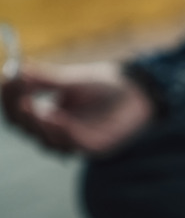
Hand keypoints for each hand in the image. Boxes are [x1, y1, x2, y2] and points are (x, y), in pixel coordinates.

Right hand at [1, 62, 154, 155]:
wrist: (138, 91)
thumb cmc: (105, 86)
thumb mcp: (70, 79)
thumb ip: (44, 79)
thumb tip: (16, 70)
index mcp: (48, 116)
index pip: (19, 114)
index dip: (9, 99)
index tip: (6, 79)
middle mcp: (58, 132)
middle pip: (27, 129)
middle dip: (19, 113)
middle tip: (17, 98)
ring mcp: (77, 141)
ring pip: (47, 140)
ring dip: (37, 125)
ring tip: (30, 106)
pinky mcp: (96, 147)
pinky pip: (74, 143)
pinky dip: (62, 132)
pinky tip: (55, 118)